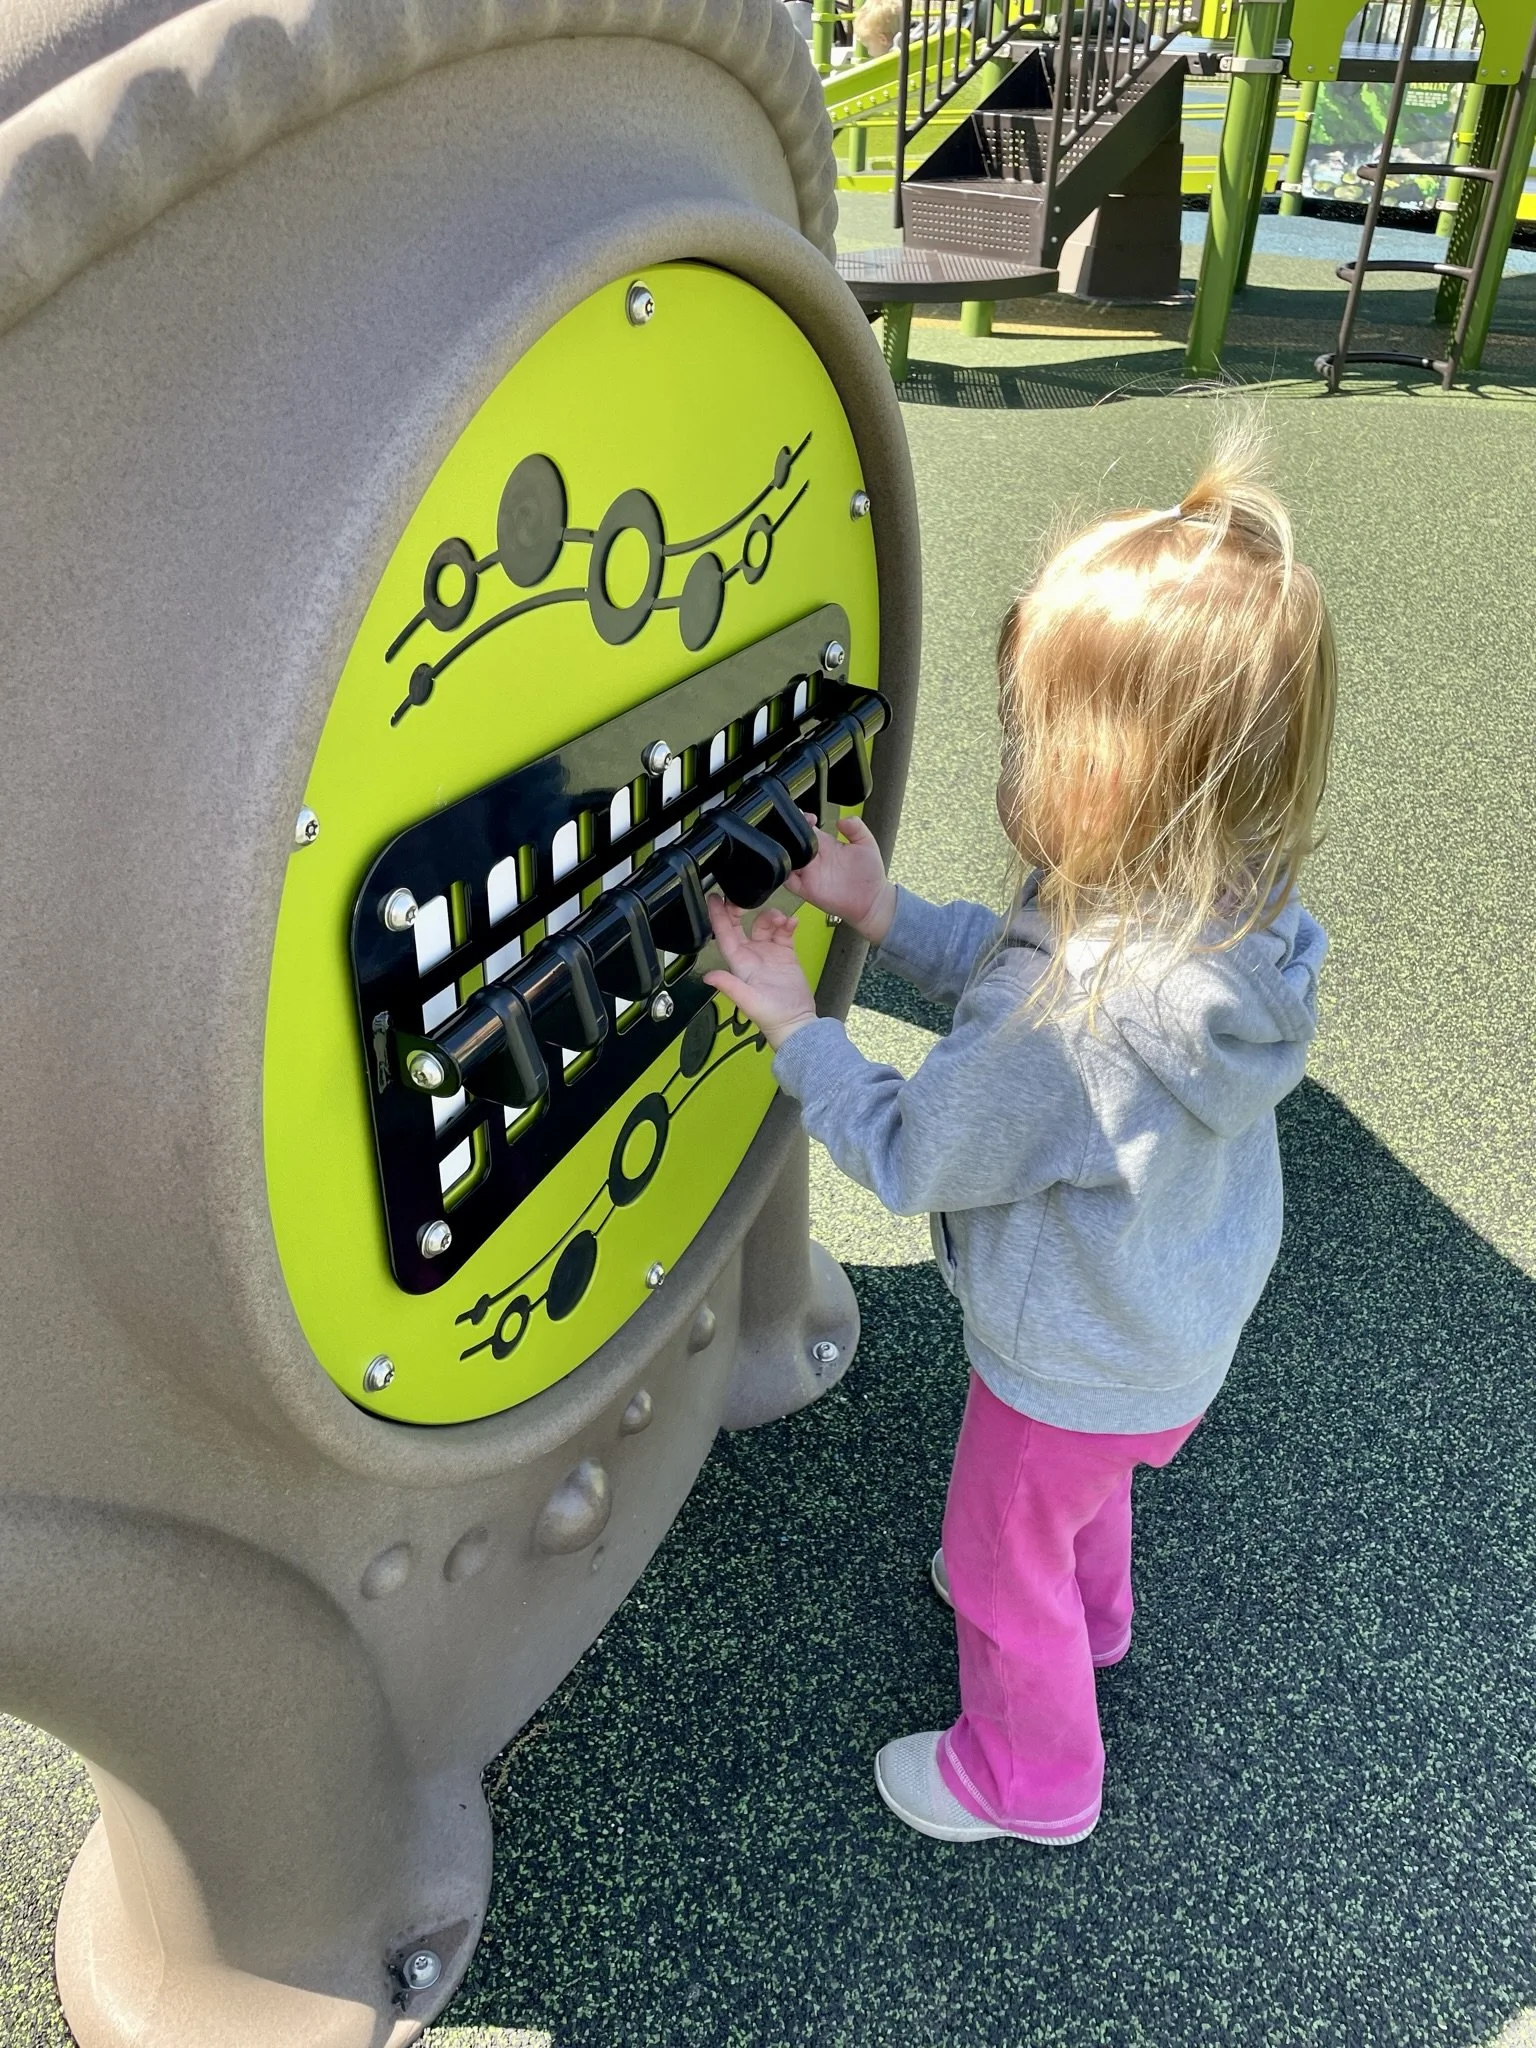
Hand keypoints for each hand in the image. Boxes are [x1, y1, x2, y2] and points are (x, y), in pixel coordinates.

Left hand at [702, 898, 818, 1048]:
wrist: (796, 1022)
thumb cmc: (772, 1016)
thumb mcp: (748, 1000)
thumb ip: (729, 986)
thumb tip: (708, 977)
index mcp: (739, 964)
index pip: (724, 935)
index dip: (717, 916)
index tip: (714, 898)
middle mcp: (751, 956)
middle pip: (740, 925)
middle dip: (740, 908)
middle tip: (745, 896)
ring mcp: (768, 953)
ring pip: (764, 924)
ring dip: (770, 916)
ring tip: (780, 918)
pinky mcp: (785, 954)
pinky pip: (783, 932)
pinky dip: (787, 924)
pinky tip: (792, 924)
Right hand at [784, 813, 895, 944]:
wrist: (872, 901)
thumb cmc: (870, 875)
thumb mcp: (867, 844)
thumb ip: (856, 827)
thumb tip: (841, 819)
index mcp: (827, 844)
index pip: (808, 828)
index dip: (803, 820)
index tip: (807, 817)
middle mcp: (816, 858)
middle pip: (794, 842)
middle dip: (789, 833)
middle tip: (793, 829)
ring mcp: (810, 874)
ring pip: (788, 859)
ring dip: (785, 852)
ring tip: (790, 846)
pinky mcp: (807, 889)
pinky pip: (788, 881)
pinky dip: (783, 874)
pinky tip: (788, 867)